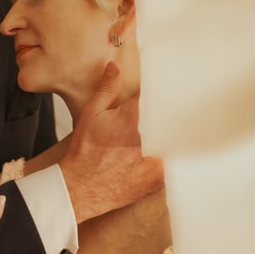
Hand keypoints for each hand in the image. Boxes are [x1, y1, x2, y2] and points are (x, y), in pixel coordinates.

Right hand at [60, 62, 163, 222]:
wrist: (81, 187)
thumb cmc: (84, 150)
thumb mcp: (91, 114)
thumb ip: (106, 89)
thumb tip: (116, 66)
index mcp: (134, 117)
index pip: (155, 98)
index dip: (157, 95)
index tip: (160, 91)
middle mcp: (148, 137)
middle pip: (166, 118)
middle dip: (165, 113)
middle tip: (171, 109)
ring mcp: (155, 159)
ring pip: (172, 139)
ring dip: (170, 134)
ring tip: (171, 130)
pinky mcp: (158, 177)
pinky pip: (172, 163)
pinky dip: (170, 156)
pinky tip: (167, 152)